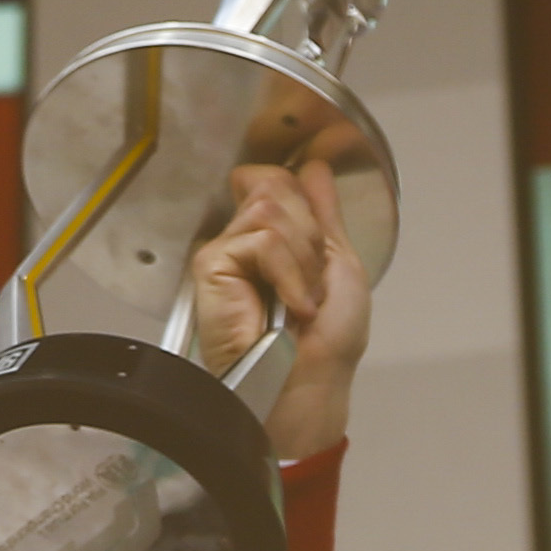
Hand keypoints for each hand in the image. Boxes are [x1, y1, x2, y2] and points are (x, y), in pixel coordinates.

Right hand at [186, 159, 372, 461]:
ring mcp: (227, 249)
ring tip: (300, 301)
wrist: (309, 383)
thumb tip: (315, 167)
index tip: (319, 244)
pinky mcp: (212, 264)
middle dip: (310, 236)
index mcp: (276, 235)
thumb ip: (324, 213)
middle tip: (313, 285)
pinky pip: (260, 239)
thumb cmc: (328, 342)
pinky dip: (287, 272)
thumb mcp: (338, 264)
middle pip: (277, 185)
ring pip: (270, 210)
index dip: (304, 198)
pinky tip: (288, 305)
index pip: (281, 179)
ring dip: (301, 259)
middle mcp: (246, 237)